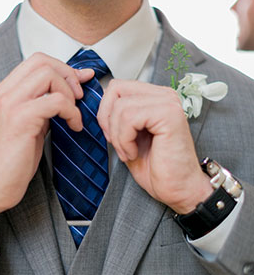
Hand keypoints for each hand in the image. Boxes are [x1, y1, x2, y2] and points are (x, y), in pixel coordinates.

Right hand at [0, 53, 94, 226]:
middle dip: (67, 76)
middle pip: (42, 62)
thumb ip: (42, 108)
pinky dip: (71, 111)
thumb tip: (68, 94)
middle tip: (77, 98)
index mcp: (0, 94)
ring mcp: (8, 105)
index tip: (78, 82)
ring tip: (72, 114)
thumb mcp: (26, 128)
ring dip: (69, 93)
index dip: (61, 68)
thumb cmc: (7, 164)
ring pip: (48, 75)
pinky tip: (73, 127)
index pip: (34, 62)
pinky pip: (56, 101)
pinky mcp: (19, 120)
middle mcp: (1, 94)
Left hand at [97, 79, 211, 213]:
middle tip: (118, 143)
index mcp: (154, 97)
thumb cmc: (155, 166)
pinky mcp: (169, 114)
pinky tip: (134, 152)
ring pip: (120, 106)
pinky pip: (129, 117)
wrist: (176, 187)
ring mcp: (168, 102)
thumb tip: (99, 105)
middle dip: (107, 120)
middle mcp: (163, 95)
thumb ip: (117, 116)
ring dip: (117, 135)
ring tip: (129, 151)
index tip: (112, 135)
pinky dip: (124, 139)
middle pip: (115, 90)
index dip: (105, 112)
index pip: (116, 87)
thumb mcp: (127, 136)